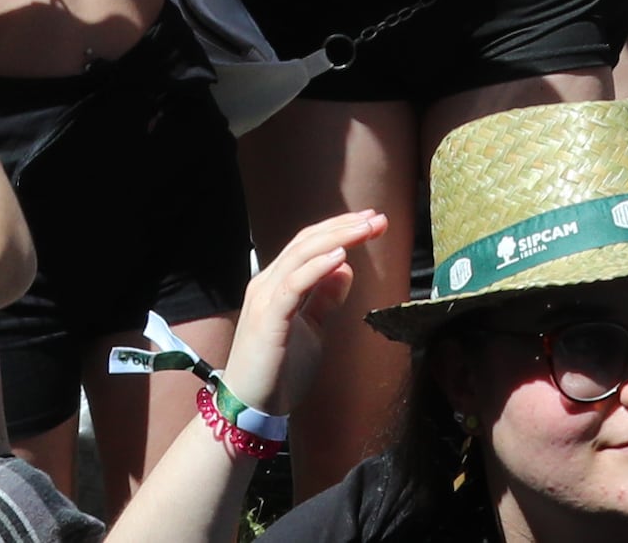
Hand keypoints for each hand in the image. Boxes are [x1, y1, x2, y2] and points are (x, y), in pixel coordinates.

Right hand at [219, 209, 400, 412]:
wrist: (251, 409)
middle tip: (377, 217)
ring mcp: (265, 298)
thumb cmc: (278, 371)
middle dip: (344, 226)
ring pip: (300, 254)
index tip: (372, 221)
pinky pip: (293, 285)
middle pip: (306, 242)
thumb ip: (324, 298)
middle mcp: (267, 284)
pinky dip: (317, 267)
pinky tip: (340, 256)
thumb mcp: (311, 329)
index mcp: (276, 284)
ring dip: (337, 238)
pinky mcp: (268, 318)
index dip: (339, 229)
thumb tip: (345, 267)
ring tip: (365, 228)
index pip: (308, 244)